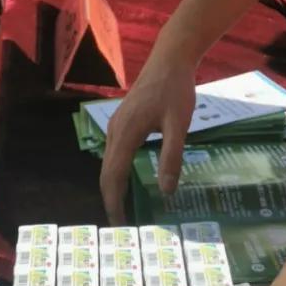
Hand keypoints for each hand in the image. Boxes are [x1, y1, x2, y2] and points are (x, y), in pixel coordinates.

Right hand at [100, 41, 196, 222]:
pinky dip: (117, 173)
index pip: (113, 177)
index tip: (120, 226)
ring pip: (108, 164)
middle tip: (123, 226)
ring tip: (127, 209)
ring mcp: (116, 124)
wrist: (170, 58)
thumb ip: (171, 157)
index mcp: (126, 132)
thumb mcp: (179, 124)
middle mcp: (115, 130)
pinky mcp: (122, 121)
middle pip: (106, 173)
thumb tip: (165, 192)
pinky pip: (114, 153)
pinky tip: (131, 181)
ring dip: (114, 187)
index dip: (115, 204)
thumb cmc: (176, 89)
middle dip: (112, 200)